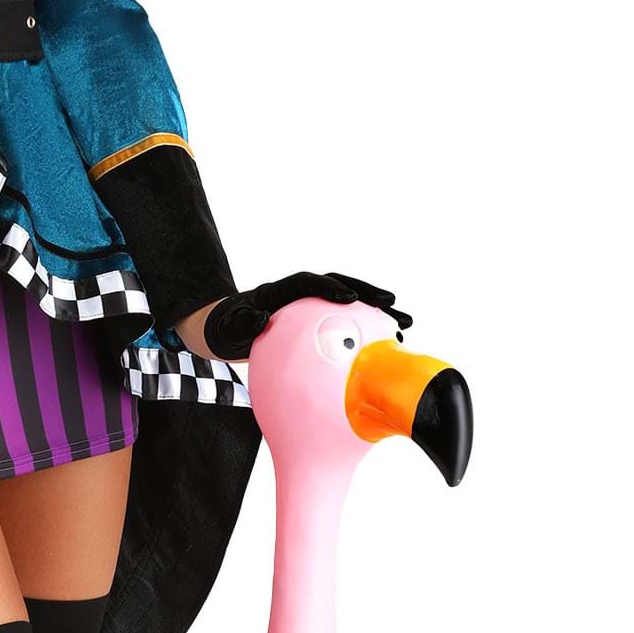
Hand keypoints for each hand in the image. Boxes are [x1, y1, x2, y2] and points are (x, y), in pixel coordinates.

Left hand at [192, 272, 412, 361]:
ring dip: (378, 312)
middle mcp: (303, 295)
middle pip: (341, 286)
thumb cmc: (228, 329)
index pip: (309, 283)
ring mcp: (314, 306)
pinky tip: (391, 349)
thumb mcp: (228, 328)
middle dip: (368, 292)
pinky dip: (369, 333)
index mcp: (282, 291)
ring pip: (352, 304)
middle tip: (392, 302)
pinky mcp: (322, 321)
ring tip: (405, 325)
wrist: (229, 331)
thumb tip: (260, 319)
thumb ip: (243, 323)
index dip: (330, 287)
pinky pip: (349, 325)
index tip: (349, 298)